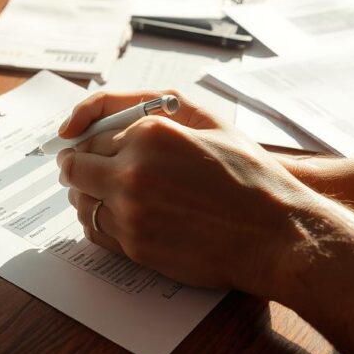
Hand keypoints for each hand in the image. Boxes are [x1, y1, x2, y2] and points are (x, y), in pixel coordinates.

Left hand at [56, 90, 319, 294]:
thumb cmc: (248, 174)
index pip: (90, 135)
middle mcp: (132, 172)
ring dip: (86, 196)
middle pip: (77, 168)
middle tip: (84, 168)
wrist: (277, 233)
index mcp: (149, 134)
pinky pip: (95, 231)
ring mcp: (131, 213)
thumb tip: (97, 118)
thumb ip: (149, 107)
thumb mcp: (206, 119)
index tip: (87, 145)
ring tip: (103, 193)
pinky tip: (117, 216)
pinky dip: (97, 222)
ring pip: (81, 202)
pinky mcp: (135, 246)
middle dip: (78, 167)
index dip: (87, 141)